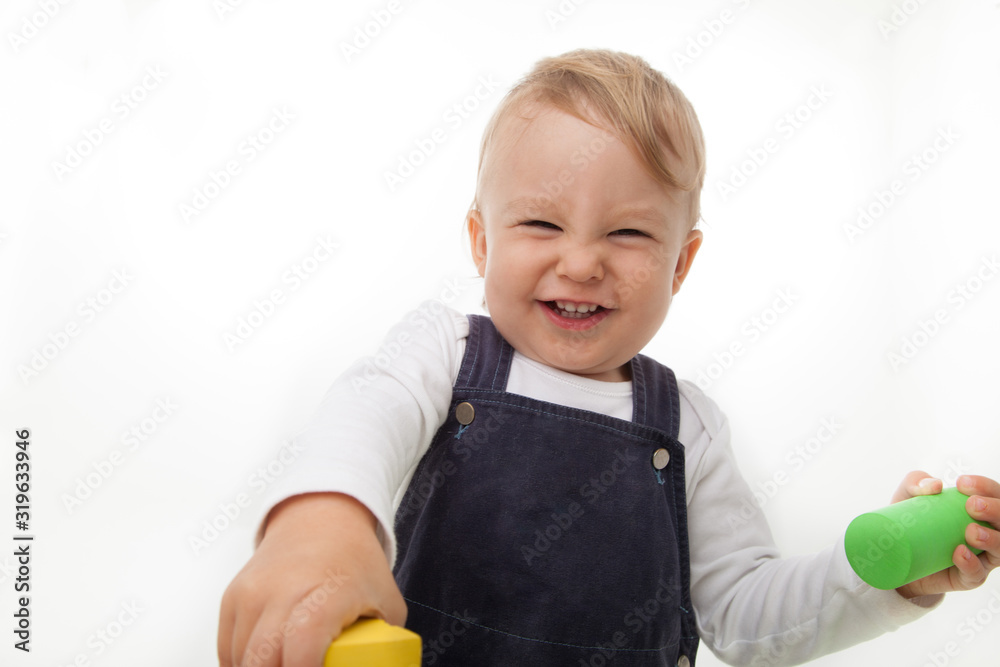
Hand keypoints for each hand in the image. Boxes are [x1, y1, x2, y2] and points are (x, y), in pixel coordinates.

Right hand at [218, 493, 406, 666]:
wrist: (322, 518)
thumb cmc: (354, 561)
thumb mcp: (385, 604)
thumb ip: (380, 644)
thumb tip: (375, 662)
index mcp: (326, 597)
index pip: (301, 650)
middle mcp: (282, 594)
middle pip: (261, 663)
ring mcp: (252, 595)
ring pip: (241, 660)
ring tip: (288, 662)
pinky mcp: (232, 598)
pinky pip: (227, 651)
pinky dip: (243, 664)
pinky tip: (268, 661)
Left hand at [892, 472, 999, 599]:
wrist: (894, 556)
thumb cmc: (911, 520)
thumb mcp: (908, 495)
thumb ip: (917, 483)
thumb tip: (934, 485)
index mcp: (980, 509)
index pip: (995, 495)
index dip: (986, 487)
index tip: (962, 483)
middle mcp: (988, 531)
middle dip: (995, 510)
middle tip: (972, 505)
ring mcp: (981, 556)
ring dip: (991, 538)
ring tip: (971, 531)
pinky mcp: (968, 577)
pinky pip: (977, 573)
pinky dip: (971, 563)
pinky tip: (960, 553)